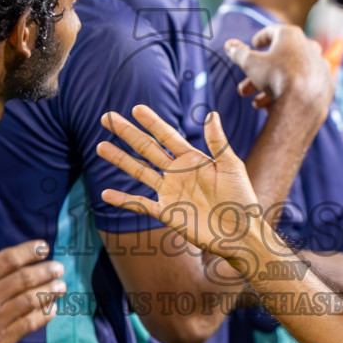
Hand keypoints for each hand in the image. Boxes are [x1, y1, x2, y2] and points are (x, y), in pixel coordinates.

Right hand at [0, 234, 65, 342]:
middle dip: (46, 270)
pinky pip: (28, 325)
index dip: (29, 251)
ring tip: (61, 285)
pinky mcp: (0, 341)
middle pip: (25, 278)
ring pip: (31, 300)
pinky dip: (43, 315)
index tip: (43, 247)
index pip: (8, 259)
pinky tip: (51, 310)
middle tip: (59, 267)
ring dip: (49, 291)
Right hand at [97, 106, 261, 265]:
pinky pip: (140, 205)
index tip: (136, 108)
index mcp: (193, 159)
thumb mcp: (232, 166)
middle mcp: (178, 173)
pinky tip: (105, 194)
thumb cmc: (242, 199)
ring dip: (120, 160)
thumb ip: (218, 142)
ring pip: (139, 172)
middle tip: (107, 118)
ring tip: (100, 147)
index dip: (152, 122)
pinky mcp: (167, 213)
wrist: (241, 234)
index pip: (167, 136)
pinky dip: (123, 200)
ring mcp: (170, 192)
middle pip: (147, 148)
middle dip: (127, 133)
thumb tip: (211, 113)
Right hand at [225, 24, 332, 111]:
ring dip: (271, 88)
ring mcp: (320, 67)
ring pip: (291, 76)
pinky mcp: (327, 85)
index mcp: (292, 35)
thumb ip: (238, 52)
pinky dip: (290, 94)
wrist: (302, 102)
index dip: (261, 38)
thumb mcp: (250, 63)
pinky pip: (304, 88)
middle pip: (280, 59)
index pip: (273, 32)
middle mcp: (310, 47)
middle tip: (243, 89)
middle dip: (258, 75)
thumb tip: (229, 45)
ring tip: (256, 103)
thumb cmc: (275, 76)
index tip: (254, 44)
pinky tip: (274, 106)